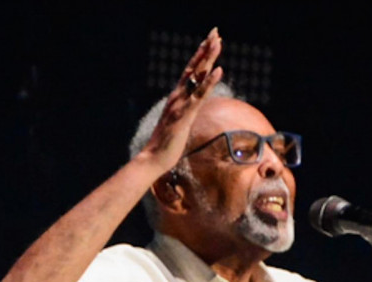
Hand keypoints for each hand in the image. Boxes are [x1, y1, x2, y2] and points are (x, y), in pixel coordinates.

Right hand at [138, 27, 223, 172]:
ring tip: (218, 42)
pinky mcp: (185, 115)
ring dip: (208, 58)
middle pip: (194, 68)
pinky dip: (209, 82)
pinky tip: (219, 70)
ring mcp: (181, 104)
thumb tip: (192, 111)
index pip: (191, 72)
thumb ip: (185, 114)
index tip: (210, 41)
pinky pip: (199, 95)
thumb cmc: (167, 145)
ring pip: (197, 77)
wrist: (153, 158)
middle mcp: (178, 96)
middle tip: (216, 32)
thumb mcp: (180, 125)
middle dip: (206, 49)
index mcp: (177, 98)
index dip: (200, 56)